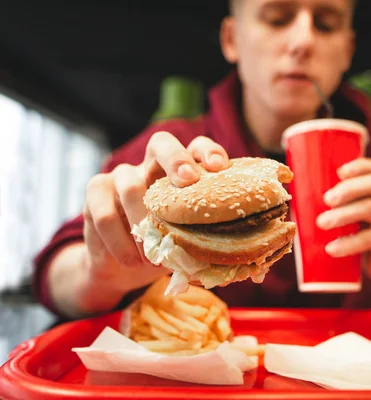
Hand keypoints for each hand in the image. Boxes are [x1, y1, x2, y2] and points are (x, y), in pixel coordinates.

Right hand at [81, 132, 229, 293]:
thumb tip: (234, 253)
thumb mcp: (189, 242)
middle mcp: (152, 165)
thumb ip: (206, 238)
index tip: (219, 167)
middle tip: (188, 180)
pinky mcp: (96, 191)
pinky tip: (132, 261)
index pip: (196, 147)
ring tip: (153, 255)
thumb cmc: (167, 248)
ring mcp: (121, 175)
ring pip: (130, 185)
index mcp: (182, 172)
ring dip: (142, 222)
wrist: (123, 265)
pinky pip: (104, 213)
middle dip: (176, 158)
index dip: (208, 151)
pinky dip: (119, 241)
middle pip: (161, 143)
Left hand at [316, 157, 370, 286]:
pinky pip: (369, 239)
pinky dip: (348, 243)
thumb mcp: (349, 215)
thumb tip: (296, 198)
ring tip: (322, 223)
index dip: (360, 166)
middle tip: (326, 200)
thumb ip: (334, 206)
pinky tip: (331, 249)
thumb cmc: (356, 235)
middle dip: (348, 188)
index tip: (340, 171)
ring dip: (344, 214)